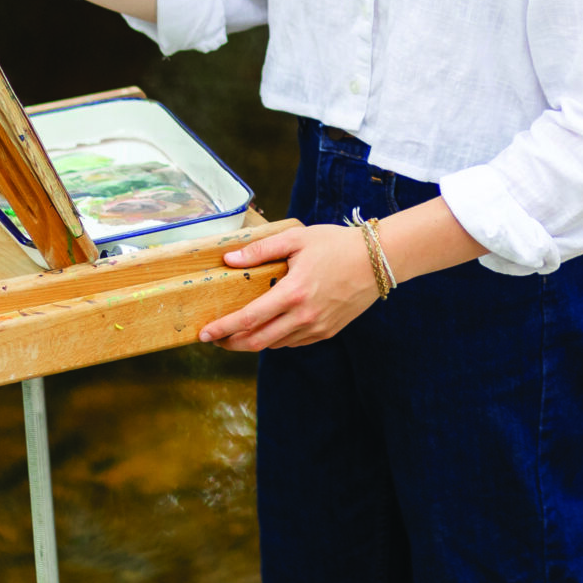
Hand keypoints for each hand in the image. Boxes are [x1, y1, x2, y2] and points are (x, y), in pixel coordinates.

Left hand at [198, 224, 379, 351]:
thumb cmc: (337, 244)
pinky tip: (270, 327)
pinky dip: (277, 338)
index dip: (223, 329)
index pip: (249, 318)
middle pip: (257, 341)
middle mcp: (304, 316)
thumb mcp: (297, 238)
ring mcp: (317, 327)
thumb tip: (228, 259)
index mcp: (293, 292)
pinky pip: (294, 342)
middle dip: (231, 343)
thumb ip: (260, 250)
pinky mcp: (328, 331)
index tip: (204, 334)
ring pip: (275, 344)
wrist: (378, 260)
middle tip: (215, 339)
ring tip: (239, 333)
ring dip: (253, 342)